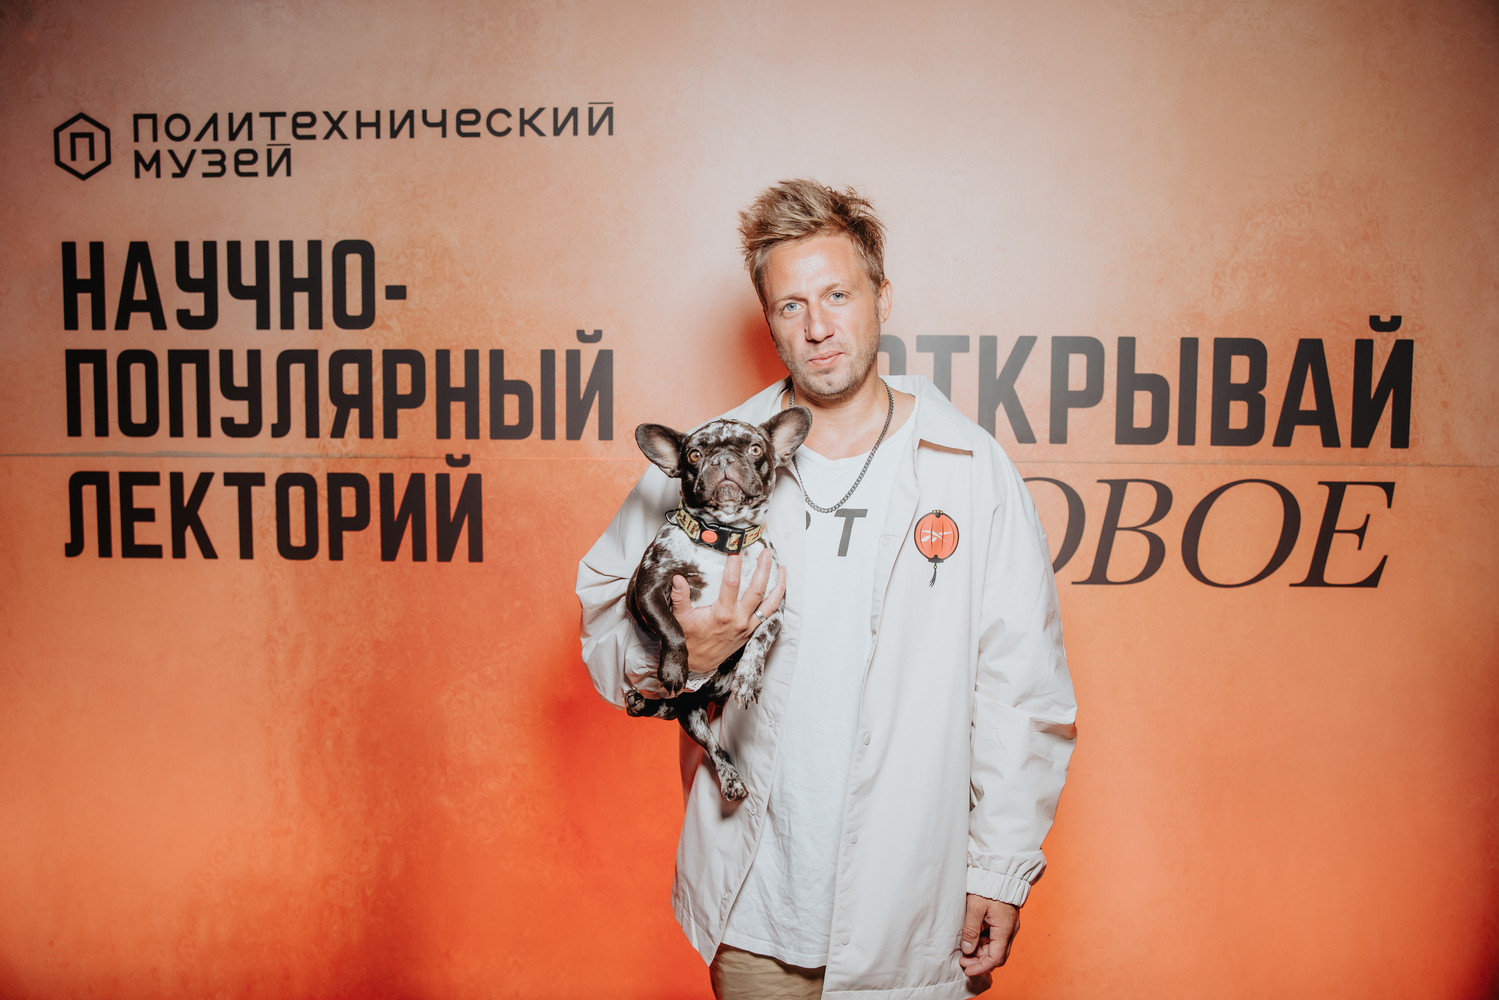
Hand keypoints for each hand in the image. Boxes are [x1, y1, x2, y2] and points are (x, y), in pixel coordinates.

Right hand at [671, 550, 785, 671]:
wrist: (698, 663)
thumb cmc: (690, 640)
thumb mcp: (680, 618)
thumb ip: (680, 598)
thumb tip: (677, 579)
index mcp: (722, 614)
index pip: (732, 583)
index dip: (735, 565)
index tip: (736, 550)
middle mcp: (739, 620)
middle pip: (757, 590)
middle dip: (764, 569)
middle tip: (766, 553)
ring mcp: (747, 626)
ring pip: (770, 604)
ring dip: (778, 585)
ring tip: (782, 569)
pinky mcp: (751, 632)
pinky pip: (768, 615)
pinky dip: (775, 602)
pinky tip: (778, 591)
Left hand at [958, 894, 1017, 976]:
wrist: (1001, 871)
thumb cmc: (988, 887)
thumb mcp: (975, 907)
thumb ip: (971, 930)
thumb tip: (967, 950)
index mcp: (1004, 930)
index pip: (995, 958)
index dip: (981, 967)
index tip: (967, 970)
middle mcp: (1009, 931)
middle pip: (997, 956)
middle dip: (980, 962)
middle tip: (963, 961)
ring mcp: (1008, 926)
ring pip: (996, 948)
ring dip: (982, 953)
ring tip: (964, 951)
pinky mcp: (1005, 921)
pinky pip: (995, 938)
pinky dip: (984, 943)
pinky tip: (972, 940)